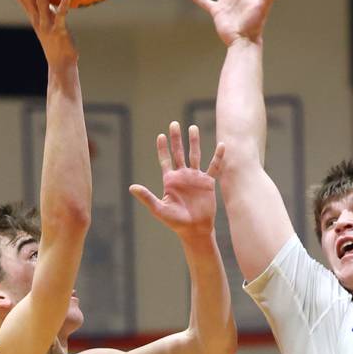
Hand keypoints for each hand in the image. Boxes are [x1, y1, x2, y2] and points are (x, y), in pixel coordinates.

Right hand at [9, 0, 76, 65]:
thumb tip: (53, 2)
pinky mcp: (59, 30)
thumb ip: (50, 14)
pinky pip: (61, 14)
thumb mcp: (51, 27)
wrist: (61, 65)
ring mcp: (48, 26)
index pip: (22, 0)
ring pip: (41, 3)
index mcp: (35, 20)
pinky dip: (64, 2)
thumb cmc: (58, 46)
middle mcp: (38, 21)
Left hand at [129, 122, 224, 239]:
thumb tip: (131, 187)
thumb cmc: (175, 222)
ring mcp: (195, 178)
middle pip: (179, 153)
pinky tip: (221, 145)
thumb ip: (146, 197)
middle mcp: (182, 176)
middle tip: (174, 124)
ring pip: (195, 155)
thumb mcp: (159, 209)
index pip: (165, 160)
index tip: (161, 135)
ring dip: (194, 142)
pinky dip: (218, 157)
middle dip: (176, 139)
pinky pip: (214, 167)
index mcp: (170, 180)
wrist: (195, 229)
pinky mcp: (208, 183)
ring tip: (193, 127)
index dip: (162, 148)